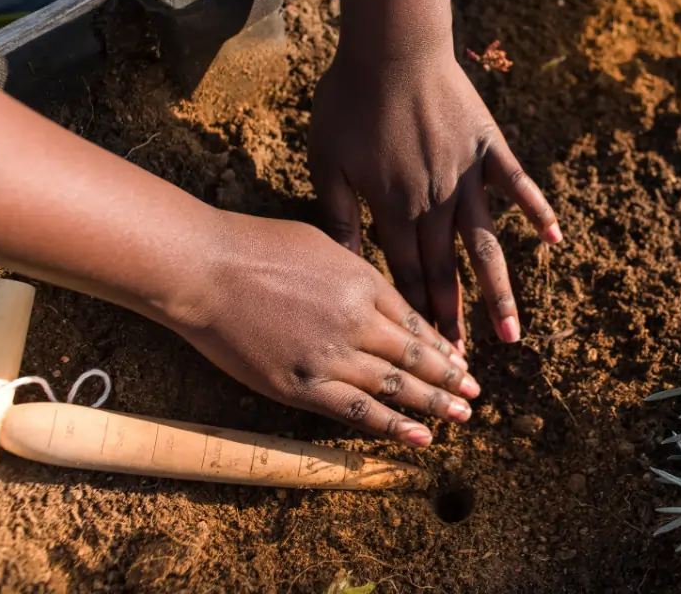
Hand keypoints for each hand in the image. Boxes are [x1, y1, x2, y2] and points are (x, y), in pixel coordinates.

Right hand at [174, 213, 479, 446]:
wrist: (205, 269)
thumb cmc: (254, 247)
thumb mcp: (320, 243)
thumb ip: (355, 272)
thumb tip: (377, 292)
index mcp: (364, 281)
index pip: (413, 321)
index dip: (440, 345)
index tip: (460, 360)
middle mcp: (357, 321)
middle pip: (414, 356)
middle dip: (449, 376)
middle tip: (475, 392)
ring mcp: (331, 356)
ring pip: (395, 386)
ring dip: (433, 403)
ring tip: (462, 415)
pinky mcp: (302, 386)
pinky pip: (357, 411)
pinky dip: (392, 425)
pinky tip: (420, 436)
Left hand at [308, 42, 560, 351]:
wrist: (391, 46)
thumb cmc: (349, 100)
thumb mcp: (326, 160)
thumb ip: (336, 215)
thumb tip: (343, 265)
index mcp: (393, 209)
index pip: (404, 275)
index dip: (414, 316)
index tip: (424, 355)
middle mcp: (435, 202)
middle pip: (444, 272)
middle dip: (453, 321)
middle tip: (462, 366)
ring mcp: (466, 177)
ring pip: (485, 246)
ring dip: (498, 293)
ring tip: (512, 335)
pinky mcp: (489, 148)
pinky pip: (518, 185)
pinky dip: (538, 212)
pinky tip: (555, 241)